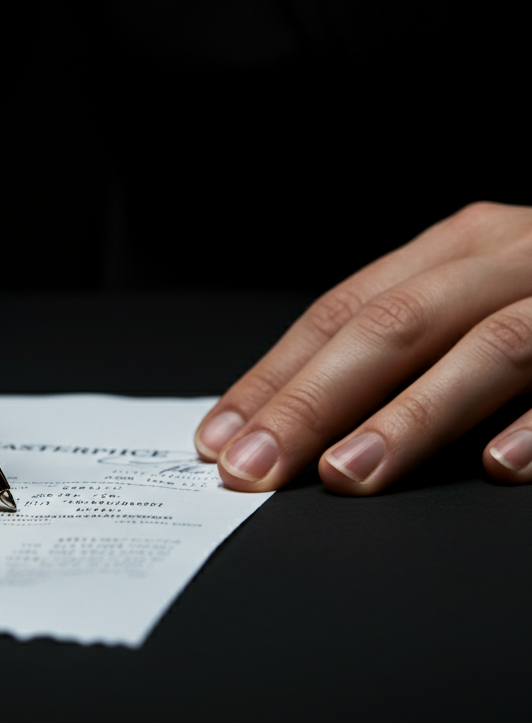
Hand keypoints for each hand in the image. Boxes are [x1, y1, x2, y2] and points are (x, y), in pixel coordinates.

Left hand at [194, 202, 531, 492]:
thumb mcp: (477, 292)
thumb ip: (407, 337)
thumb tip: (296, 409)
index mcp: (456, 247)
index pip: (341, 310)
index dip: (276, 374)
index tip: (221, 435)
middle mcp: (508, 254)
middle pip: (392, 325)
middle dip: (313, 401)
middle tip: (252, 469)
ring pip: (488, 347)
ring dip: (413, 416)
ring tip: (346, 475)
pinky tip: (498, 466)